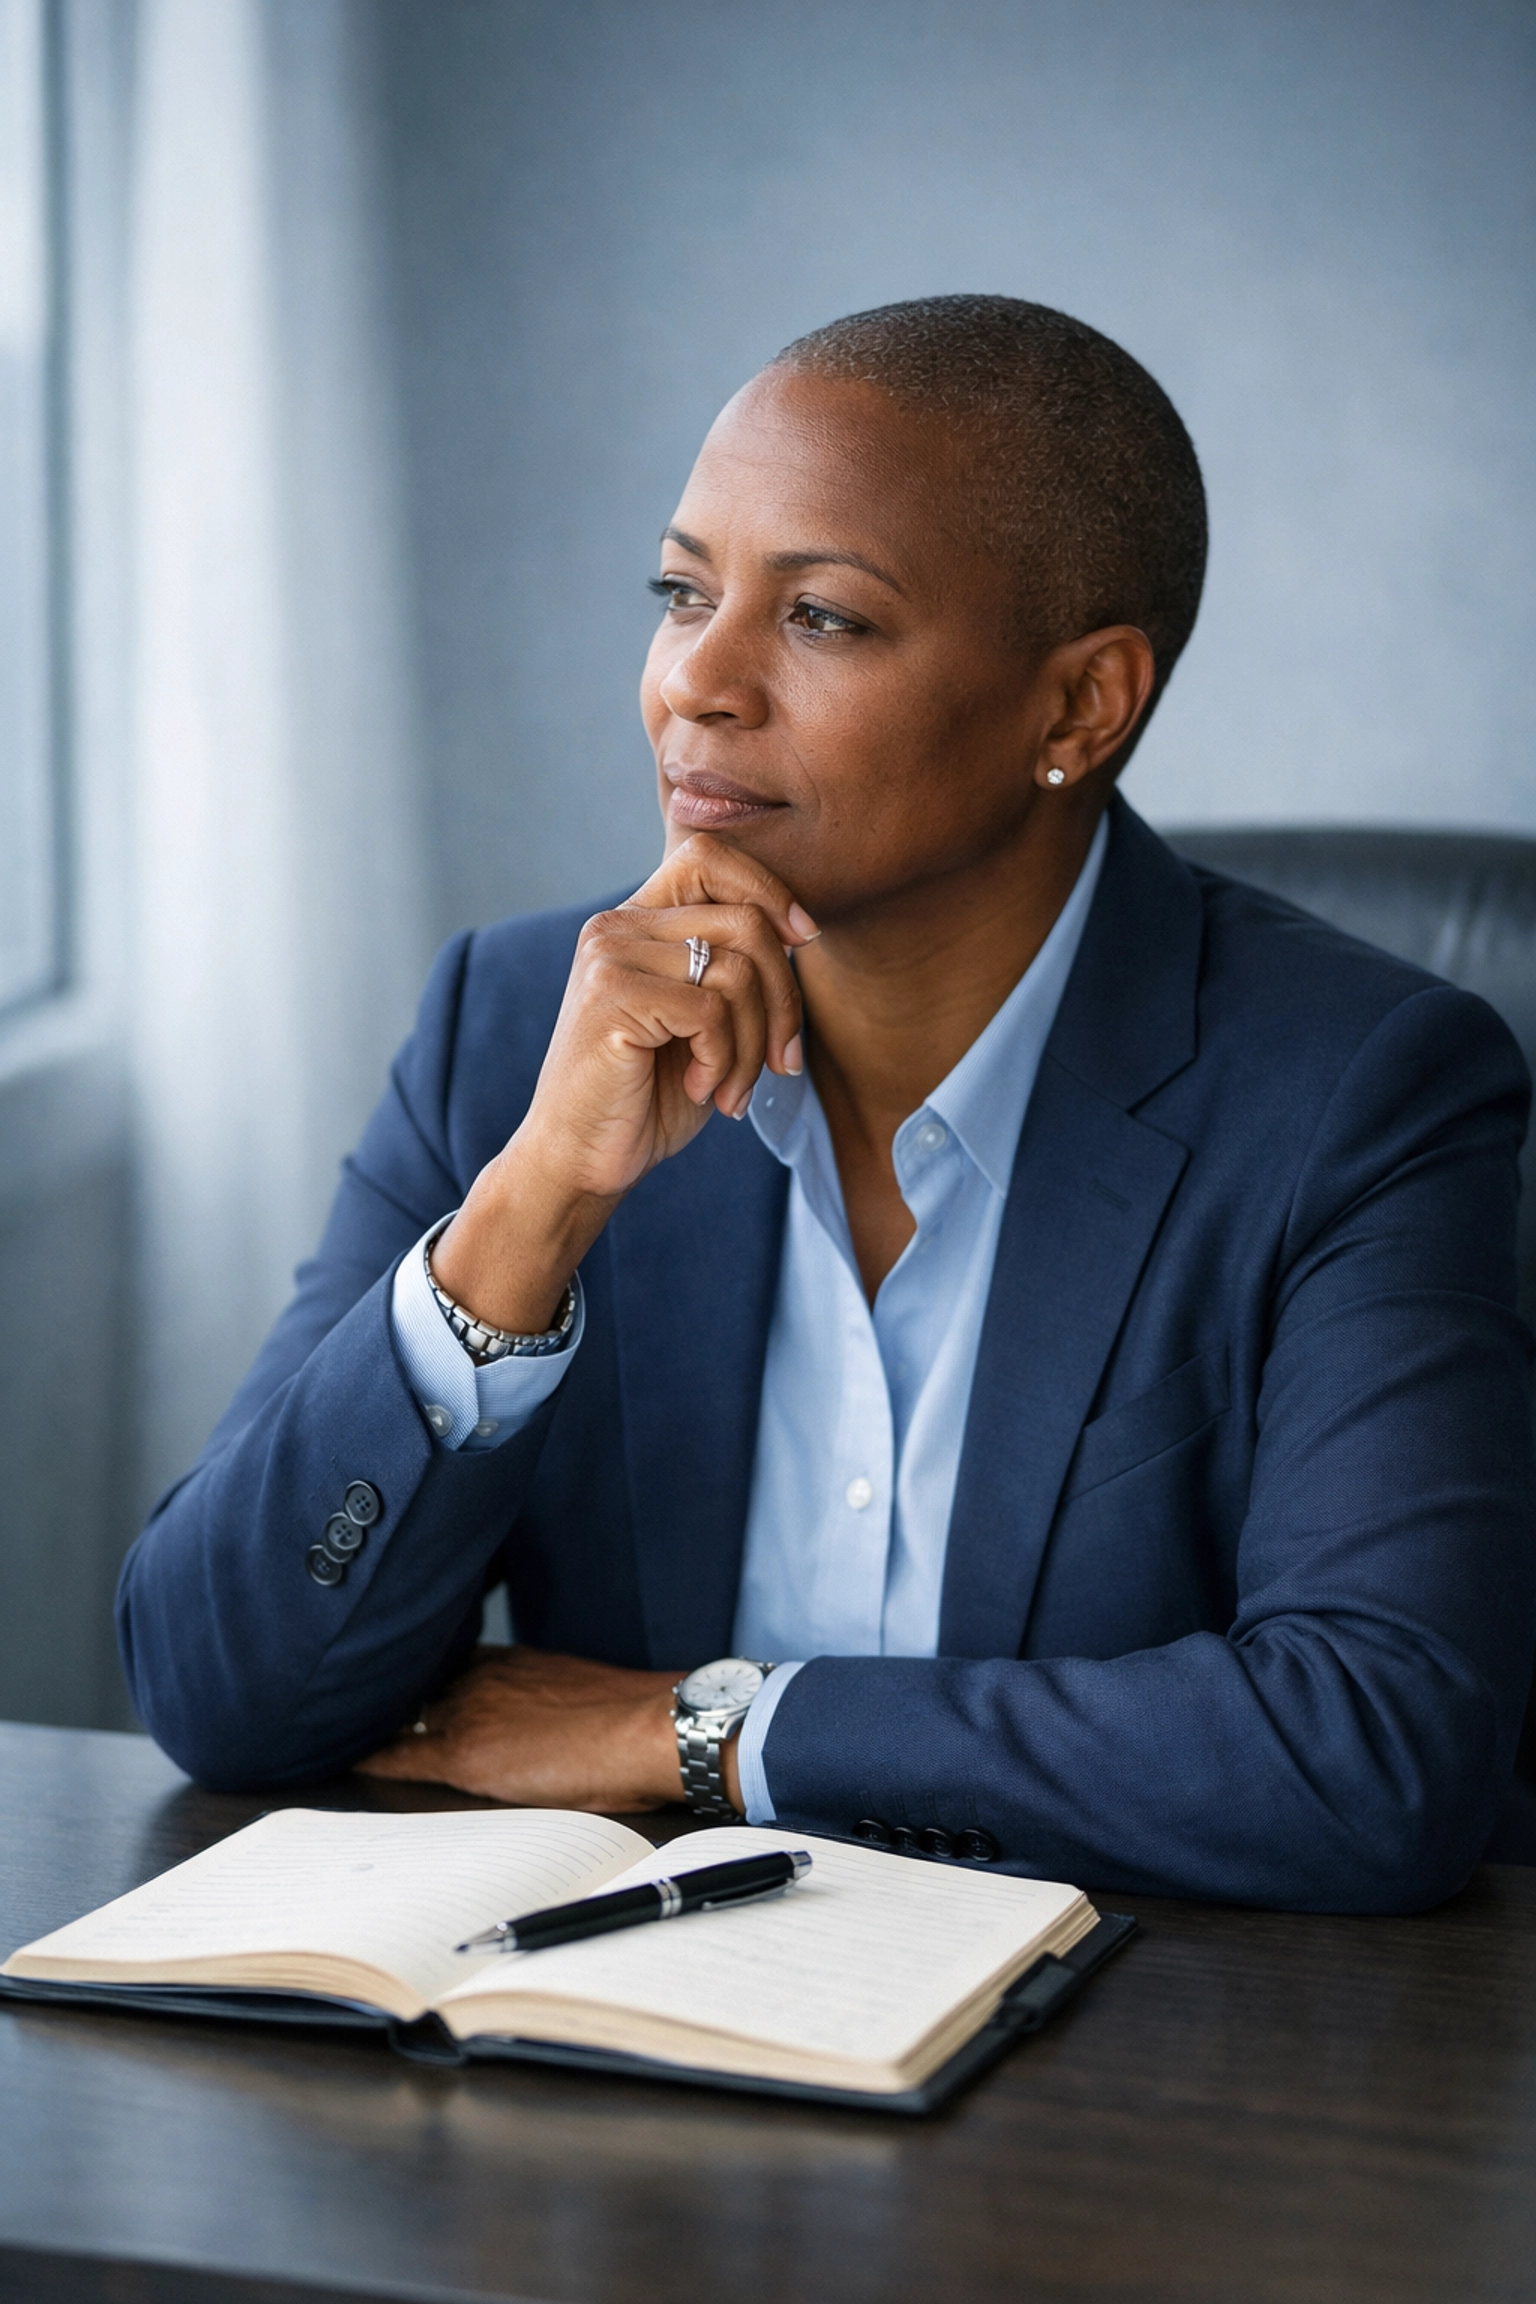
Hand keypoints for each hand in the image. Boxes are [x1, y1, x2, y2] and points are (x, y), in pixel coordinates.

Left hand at [356, 1645, 708, 1813]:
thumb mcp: (582, 1696)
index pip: (445, 1662)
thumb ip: (548, 1702)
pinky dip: (370, 1752)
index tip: (387, 1670)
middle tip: (340, 1688)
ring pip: (402, 1710)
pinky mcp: (464, 1750)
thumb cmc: (634, 1720)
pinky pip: (402, 1751)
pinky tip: (343, 1755)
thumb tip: (553, 1728)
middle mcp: (483, 1674)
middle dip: (383, 1690)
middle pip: (414, 1683)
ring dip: (372, 1716)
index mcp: (511, 1661)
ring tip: (328, 1718)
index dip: (414, 1673)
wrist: (650, 1728)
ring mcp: (470, 1709)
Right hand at [430, 834, 818, 1332]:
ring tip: (730, 1087)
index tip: (804, 941)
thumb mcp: (703, 1022)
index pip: (712, 857)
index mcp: (635, 920)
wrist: (580, 1161)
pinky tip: (703, 1090)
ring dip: (755, 1044)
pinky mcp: (612, 997)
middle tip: (782, 1061)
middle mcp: (615, 925)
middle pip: (745, 921)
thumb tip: (801, 930)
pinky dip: (726, 1061)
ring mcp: (609, 957)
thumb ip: (735, 967)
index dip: (771, 891)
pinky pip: (713, 1012)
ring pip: (738, 971)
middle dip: (785, 999)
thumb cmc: (647, 1097)